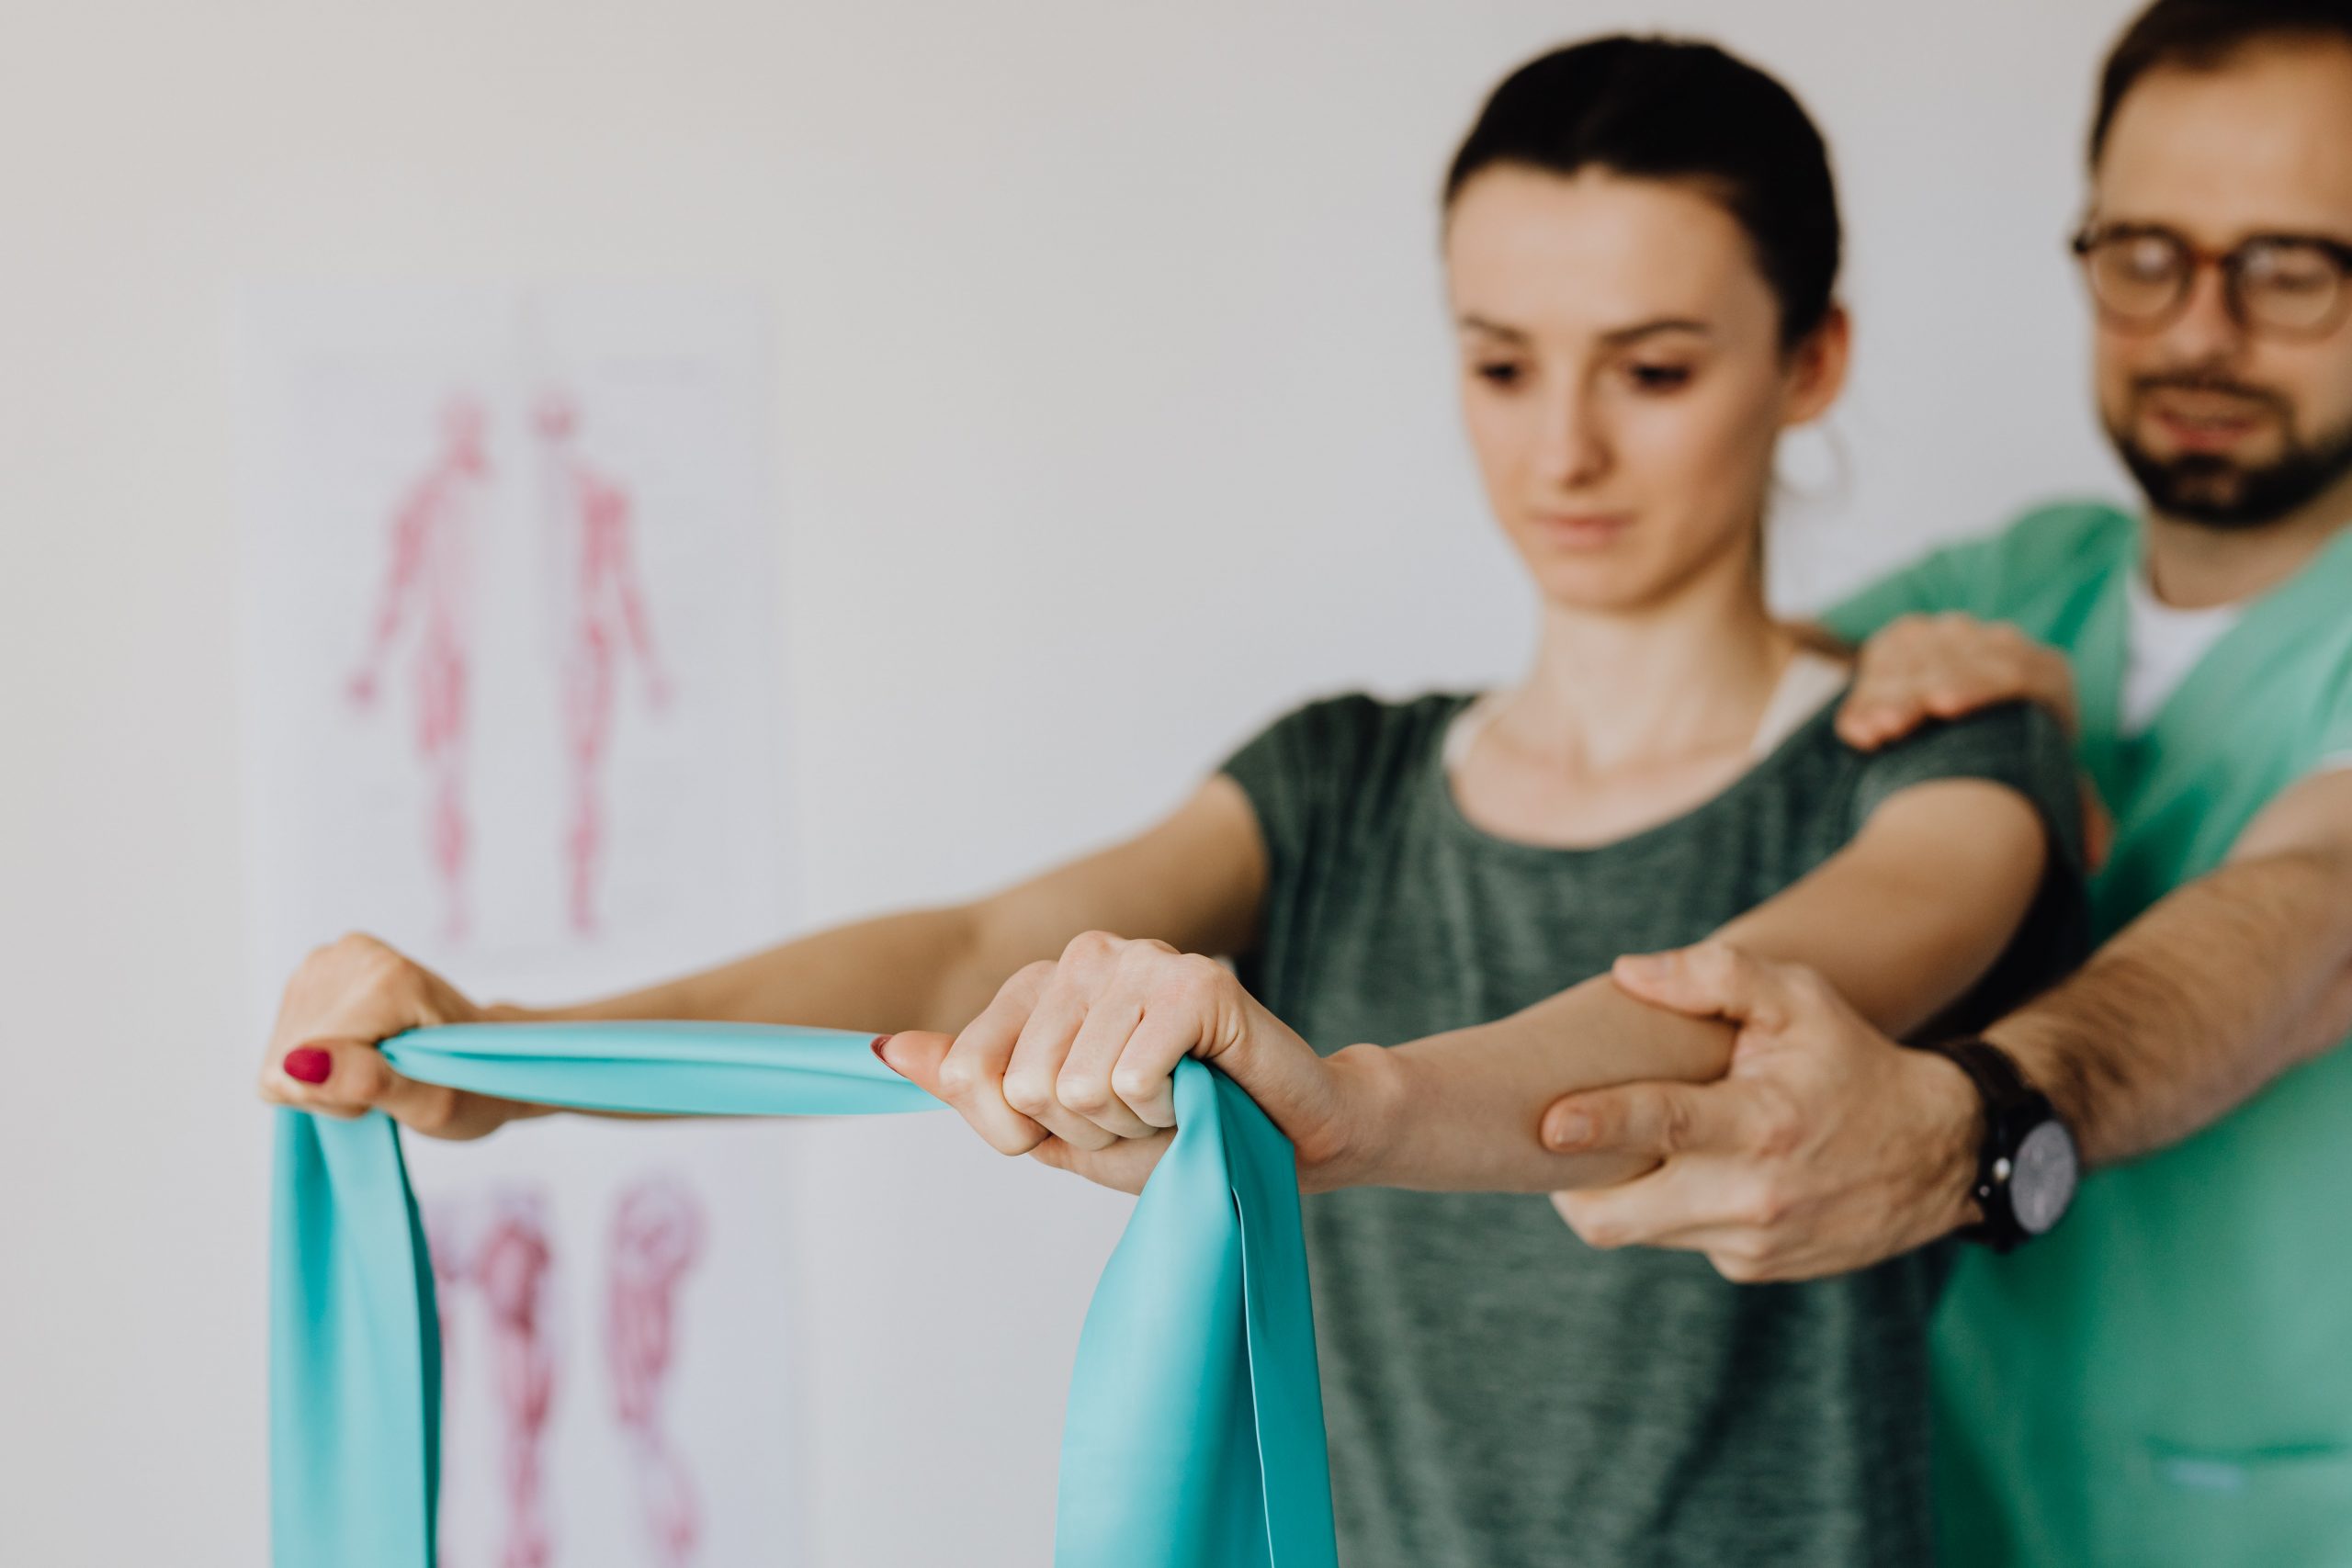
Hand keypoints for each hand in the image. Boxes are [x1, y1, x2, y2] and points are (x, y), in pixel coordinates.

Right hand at [255, 932, 518, 1139]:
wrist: (485, 1054)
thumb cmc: (469, 1084)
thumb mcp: (431, 1102)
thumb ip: (364, 1081)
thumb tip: (296, 1064)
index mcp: (385, 977)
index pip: (305, 1066)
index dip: (343, 1097)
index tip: (395, 1089)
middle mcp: (347, 954)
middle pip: (289, 1056)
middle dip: (334, 1086)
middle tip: (389, 1079)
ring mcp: (326, 959)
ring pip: (282, 1053)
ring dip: (325, 1076)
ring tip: (378, 1065)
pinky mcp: (311, 972)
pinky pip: (283, 1044)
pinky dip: (317, 1062)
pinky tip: (357, 1052)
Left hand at [874, 931, 1380, 1194]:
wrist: (1289, 1139)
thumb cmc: (1175, 1134)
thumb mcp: (1056, 1130)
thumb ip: (975, 1089)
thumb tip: (884, 1050)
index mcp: (1039, 986)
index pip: (966, 1075)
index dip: (1020, 1131)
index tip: (1080, 1125)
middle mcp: (1083, 957)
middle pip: (1026, 1089)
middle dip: (1084, 1132)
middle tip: (1142, 1115)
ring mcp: (1140, 960)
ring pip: (1078, 1089)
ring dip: (1132, 1124)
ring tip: (1174, 1101)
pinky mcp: (1196, 981)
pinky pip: (1133, 1078)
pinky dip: (1168, 1111)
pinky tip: (1201, 1090)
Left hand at [1540, 942, 1980, 1282]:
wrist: (1937, 1154)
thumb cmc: (1850, 1060)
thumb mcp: (1799, 1000)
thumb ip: (1715, 975)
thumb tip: (1626, 972)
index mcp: (1762, 1123)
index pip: (1664, 1125)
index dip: (1600, 1124)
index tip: (1548, 1123)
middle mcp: (1753, 1196)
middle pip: (1620, 1216)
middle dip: (1569, 1188)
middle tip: (1549, 1143)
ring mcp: (1751, 1242)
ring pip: (1641, 1231)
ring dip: (1617, 1193)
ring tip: (1614, 1146)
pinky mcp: (1752, 1267)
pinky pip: (1678, 1240)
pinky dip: (1665, 1207)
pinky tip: (1685, 1171)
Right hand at [1834, 612, 2108, 865]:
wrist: (1981, 723)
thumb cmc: (2018, 764)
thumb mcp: (2051, 784)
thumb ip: (2076, 813)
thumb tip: (2094, 857)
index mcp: (2045, 674)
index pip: (2012, 670)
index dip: (1975, 683)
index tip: (1942, 706)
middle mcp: (2000, 643)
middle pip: (1954, 661)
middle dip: (1916, 693)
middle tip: (1890, 727)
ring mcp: (1951, 636)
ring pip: (1912, 657)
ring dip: (1882, 696)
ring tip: (1867, 734)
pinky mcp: (1909, 637)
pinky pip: (1883, 654)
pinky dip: (1865, 693)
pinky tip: (1854, 730)